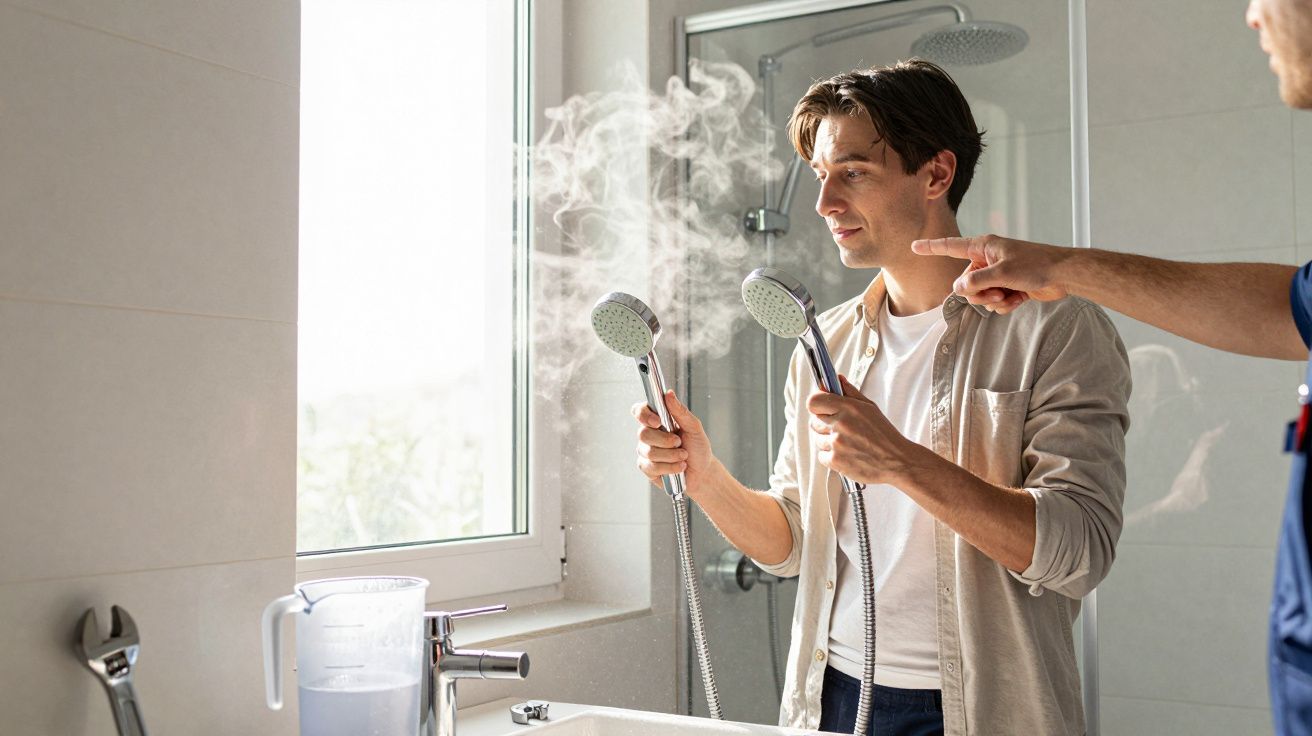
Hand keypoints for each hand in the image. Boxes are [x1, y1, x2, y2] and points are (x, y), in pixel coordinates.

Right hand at [632, 390, 716, 493]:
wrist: (702, 472)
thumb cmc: (697, 447)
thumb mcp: (694, 427)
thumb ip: (680, 411)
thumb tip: (668, 393)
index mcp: (657, 420)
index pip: (639, 411)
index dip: (644, 415)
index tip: (658, 422)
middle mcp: (648, 434)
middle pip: (643, 434)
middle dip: (665, 440)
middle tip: (679, 443)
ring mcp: (645, 452)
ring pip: (649, 452)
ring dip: (671, 455)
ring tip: (684, 456)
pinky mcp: (647, 468)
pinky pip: (651, 467)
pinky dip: (670, 467)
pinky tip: (679, 467)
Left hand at [807, 375, 920, 485]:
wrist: (897, 461)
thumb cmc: (884, 434)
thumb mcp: (870, 407)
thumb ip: (850, 392)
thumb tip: (836, 379)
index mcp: (849, 408)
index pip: (813, 401)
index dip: (817, 404)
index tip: (822, 407)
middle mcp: (840, 424)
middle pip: (814, 421)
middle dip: (824, 424)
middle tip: (840, 428)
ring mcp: (836, 443)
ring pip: (817, 439)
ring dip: (828, 441)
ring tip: (847, 442)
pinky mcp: (835, 461)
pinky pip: (821, 456)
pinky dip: (830, 456)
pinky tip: (846, 454)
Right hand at [911, 234, 1072, 313]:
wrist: (1064, 275)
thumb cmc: (1037, 266)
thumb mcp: (1002, 273)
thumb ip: (976, 281)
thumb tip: (957, 288)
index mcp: (984, 247)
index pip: (951, 247)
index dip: (932, 247)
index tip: (914, 246)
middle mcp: (988, 259)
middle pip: (965, 282)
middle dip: (979, 293)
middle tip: (998, 292)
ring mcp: (998, 273)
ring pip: (979, 295)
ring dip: (993, 300)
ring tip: (1010, 295)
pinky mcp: (1008, 286)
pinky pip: (994, 301)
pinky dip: (1005, 304)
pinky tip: (1018, 300)